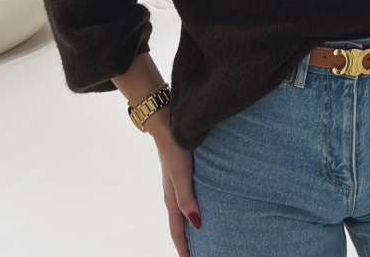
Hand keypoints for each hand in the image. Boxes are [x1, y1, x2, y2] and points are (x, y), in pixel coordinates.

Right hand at [147, 109, 199, 256]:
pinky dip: (192, 211)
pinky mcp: (182, 175)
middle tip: (197, 255)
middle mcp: (173, 195)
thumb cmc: (175, 149)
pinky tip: (202, 208)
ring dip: (189, 228)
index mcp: (172, 199)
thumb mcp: (181, 174)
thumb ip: (187, 198)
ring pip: (183, 214)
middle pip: (179, 226)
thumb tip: (196, 224)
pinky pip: (186, 200)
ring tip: (202, 239)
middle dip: (186, 243)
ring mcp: (176, 185)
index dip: (183, 249)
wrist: (168, 124)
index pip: (177, 232)